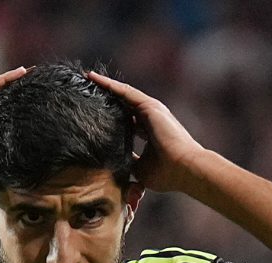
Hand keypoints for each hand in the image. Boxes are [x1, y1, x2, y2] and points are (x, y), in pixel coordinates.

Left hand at [87, 72, 213, 194]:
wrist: (185, 169)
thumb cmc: (166, 174)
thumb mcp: (139, 169)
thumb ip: (126, 161)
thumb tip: (111, 163)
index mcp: (150, 133)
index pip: (127, 121)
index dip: (111, 118)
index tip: (94, 115)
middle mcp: (151, 118)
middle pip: (124, 104)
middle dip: (107, 98)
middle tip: (87, 91)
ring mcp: (151, 110)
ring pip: (123, 94)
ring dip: (105, 86)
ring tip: (88, 78)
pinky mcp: (150, 106)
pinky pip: (125, 92)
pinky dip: (109, 85)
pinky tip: (93, 78)